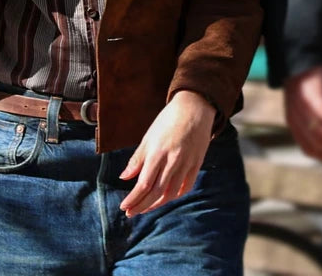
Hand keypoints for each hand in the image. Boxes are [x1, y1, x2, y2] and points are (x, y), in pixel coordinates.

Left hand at [119, 90, 214, 216]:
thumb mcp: (149, 136)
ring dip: (156, 204)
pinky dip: (174, 195)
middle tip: (130, 213)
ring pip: (171, 193)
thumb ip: (138, 159)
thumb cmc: (167, 120)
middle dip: (142, 205)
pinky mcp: (197, 165)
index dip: (134, 198)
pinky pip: (185, 187)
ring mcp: (186, 164)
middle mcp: (172, 161)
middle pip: (156, 192)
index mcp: (158, 152)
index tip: (124, 207)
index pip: (144, 183)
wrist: (194, 108)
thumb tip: (124, 177)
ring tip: (145, 207)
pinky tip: (165, 198)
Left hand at [284, 65, 321, 166]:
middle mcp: (295, 117)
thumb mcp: (305, 109)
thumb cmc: (307, 87)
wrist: (302, 63)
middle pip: (316, 144)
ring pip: (321, 134)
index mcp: (293, 123)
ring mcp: (302, 108)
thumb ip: (312, 125)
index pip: (308, 149)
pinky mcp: (312, 97)